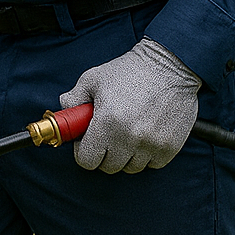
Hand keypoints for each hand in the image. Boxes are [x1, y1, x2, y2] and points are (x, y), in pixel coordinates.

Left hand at [59, 37, 200, 173]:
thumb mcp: (94, 78)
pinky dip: (147, 155)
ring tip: (127, 132)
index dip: (83, 152)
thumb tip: (64, 110)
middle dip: (104, 153)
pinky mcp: (169, 147)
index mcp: (107, 122)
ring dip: (126, 155)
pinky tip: (145, 134)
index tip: (87, 141)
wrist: (169, 66)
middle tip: (107, 135)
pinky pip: (152, 165)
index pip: (87, 160)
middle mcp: (129, 138)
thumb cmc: (129, 70)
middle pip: (108, 167)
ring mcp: (152, 145)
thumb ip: (74, 97)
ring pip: (131, 167)